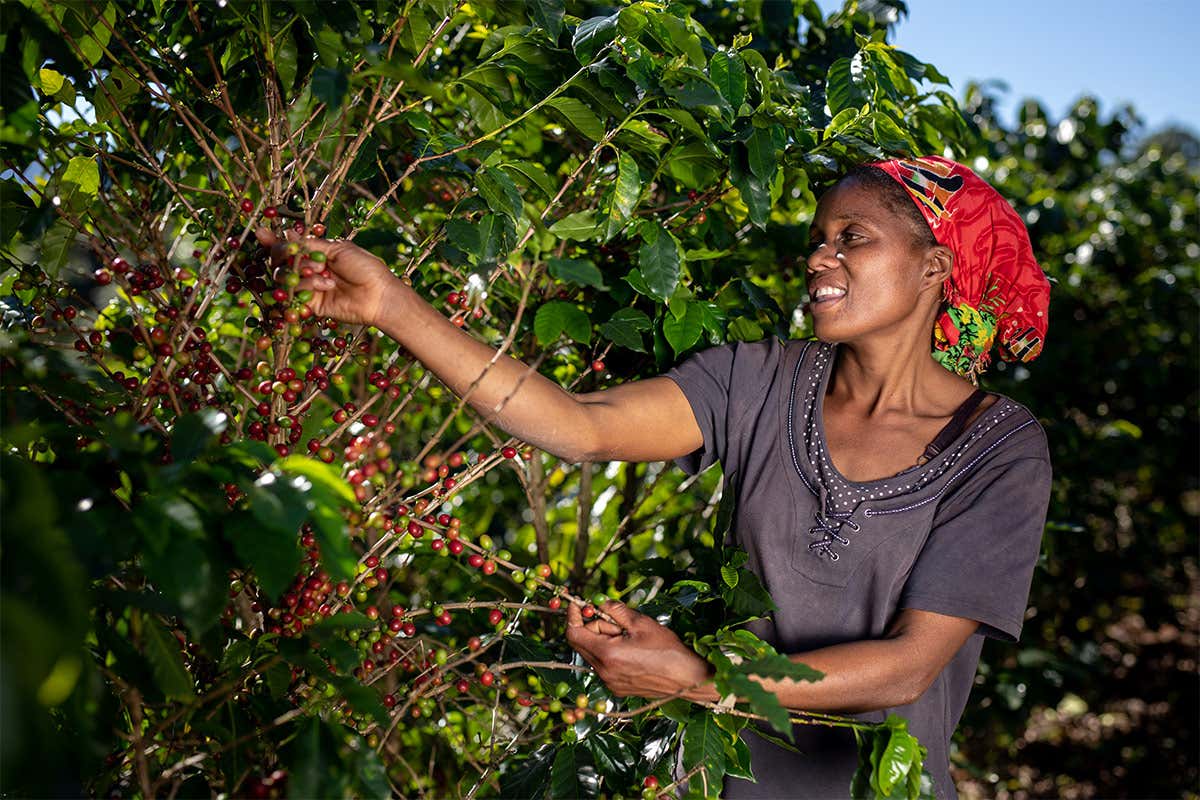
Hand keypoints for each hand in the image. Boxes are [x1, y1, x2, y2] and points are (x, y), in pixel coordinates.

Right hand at [255, 228, 401, 327]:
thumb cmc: (365, 268)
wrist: (379, 295)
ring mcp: (309, 287)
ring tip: (321, 270)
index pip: (288, 247)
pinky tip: (325, 284)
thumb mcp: (338, 249)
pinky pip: (295, 294)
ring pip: (284, 277)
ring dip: (300, 270)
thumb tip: (286, 234)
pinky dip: (306, 286)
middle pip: (279, 262)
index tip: (260, 233)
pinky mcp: (311, 304)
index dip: (273, 241)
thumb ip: (310, 244)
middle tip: (294, 252)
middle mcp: (309, 270)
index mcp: (317, 253)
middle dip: (284, 254)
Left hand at [566, 601, 713, 698]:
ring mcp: (609, 682)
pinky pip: (604, 665)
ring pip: (594, 654)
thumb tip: (600, 603)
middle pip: (582, 643)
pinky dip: (610, 653)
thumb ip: (616, 610)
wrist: (687, 679)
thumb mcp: (641, 623)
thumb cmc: (667, 650)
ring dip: (603, 640)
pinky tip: (632, 651)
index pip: (574, 634)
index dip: (573, 616)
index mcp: (607, 654)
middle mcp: (603, 672)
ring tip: (629, 637)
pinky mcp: (617, 688)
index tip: (577, 604)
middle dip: (593, 626)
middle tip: (615, 619)